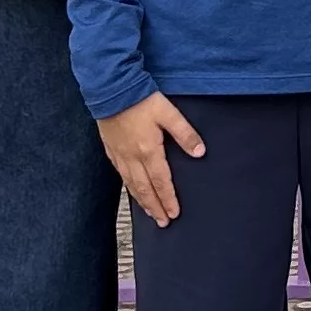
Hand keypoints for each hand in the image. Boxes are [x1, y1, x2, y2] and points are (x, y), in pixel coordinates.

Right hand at [97, 91, 203, 221]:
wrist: (111, 88)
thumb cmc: (140, 99)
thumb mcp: (169, 113)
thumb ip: (185, 134)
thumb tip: (200, 152)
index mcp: (149, 151)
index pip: (161, 182)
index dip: (168, 199)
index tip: (174, 214)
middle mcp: (132, 157)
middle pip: (145, 189)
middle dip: (155, 207)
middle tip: (162, 223)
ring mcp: (119, 154)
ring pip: (131, 184)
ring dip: (141, 201)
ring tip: (149, 213)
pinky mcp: (111, 148)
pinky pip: (120, 174)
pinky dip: (127, 186)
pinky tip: (131, 190)